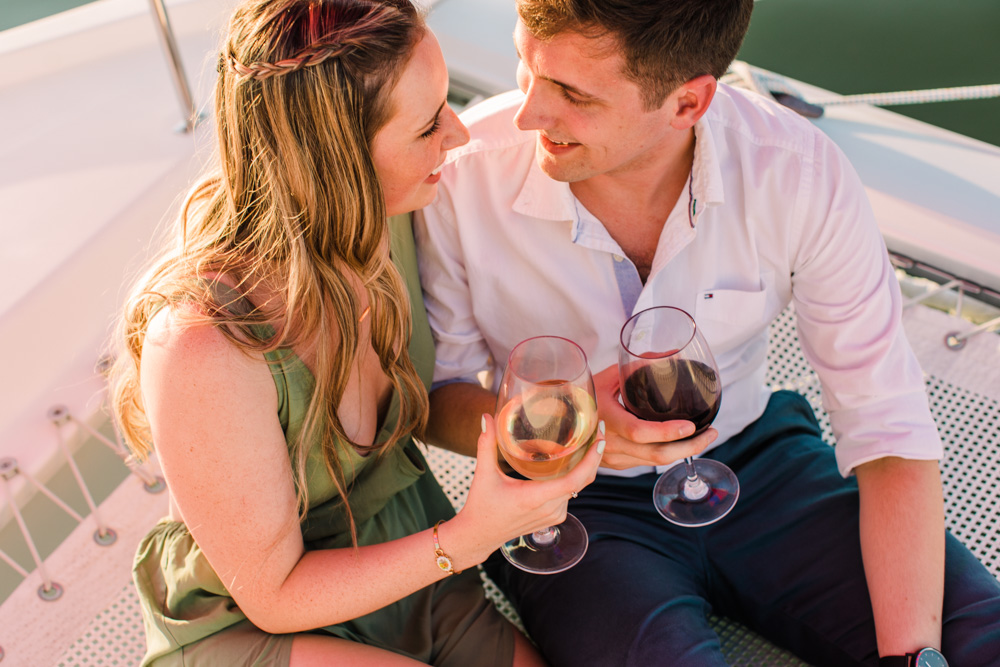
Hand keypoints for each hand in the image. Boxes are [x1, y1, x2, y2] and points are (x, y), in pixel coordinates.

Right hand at [450, 413, 604, 564]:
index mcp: (535, 498)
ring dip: (586, 467)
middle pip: (582, 482)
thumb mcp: (483, 475)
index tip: (599, 441)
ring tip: (588, 442)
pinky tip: (574, 462)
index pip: (573, 481)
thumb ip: (486, 445)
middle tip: (599, 432)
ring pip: (578, 488)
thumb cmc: (481, 506)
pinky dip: (576, 478)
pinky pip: (571, 494)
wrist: (479, 535)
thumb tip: (487, 418)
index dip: (590, 461)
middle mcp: (550, 509)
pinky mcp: (555, 517)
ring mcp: (554, 515)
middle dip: (595, 457)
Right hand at [592, 365, 716, 469]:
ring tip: (703, 436)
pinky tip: (679, 442)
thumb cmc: (580, 395)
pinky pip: (645, 462)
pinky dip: (666, 453)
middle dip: (690, 447)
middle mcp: (609, 445)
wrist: (554, 423)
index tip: (691, 425)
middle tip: (710, 432)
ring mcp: (612, 458)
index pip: (640, 432)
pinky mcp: (616, 464)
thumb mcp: (604, 378)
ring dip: (682, 452)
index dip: (667, 432)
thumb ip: (633, 368)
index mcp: (605, 420)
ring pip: (653, 463)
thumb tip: (666, 355)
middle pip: (656, 455)